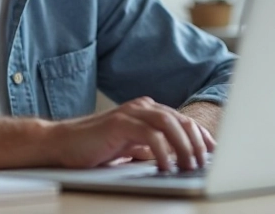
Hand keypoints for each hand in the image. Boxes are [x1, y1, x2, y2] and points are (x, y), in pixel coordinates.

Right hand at [47, 96, 213, 171]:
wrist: (61, 143)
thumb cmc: (94, 148)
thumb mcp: (130, 148)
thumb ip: (151, 148)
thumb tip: (179, 160)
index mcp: (146, 111)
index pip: (182, 120)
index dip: (200, 136)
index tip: (213, 153)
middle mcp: (141, 107)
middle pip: (180, 120)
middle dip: (196, 142)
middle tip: (204, 163)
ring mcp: (129, 113)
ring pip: (168, 123)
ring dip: (183, 145)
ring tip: (190, 165)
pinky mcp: (118, 123)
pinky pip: (149, 135)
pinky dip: (162, 151)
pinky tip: (166, 166)